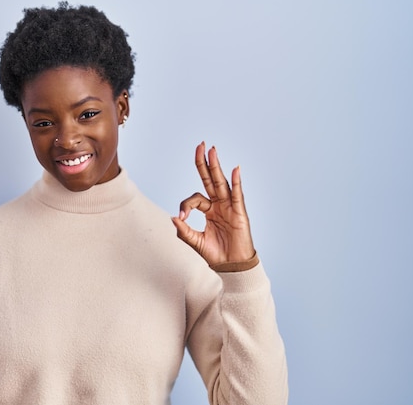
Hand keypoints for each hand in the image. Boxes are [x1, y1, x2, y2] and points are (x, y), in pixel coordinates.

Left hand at [171, 142, 255, 269]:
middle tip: (200, 145)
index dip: (186, 205)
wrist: (231, 267)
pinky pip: (237, 195)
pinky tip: (234, 170)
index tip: (182, 216)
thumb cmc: (216, 254)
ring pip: (221, 183)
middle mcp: (219, 205)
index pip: (195, 198)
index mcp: (209, 210)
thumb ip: (184, 231)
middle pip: (210, 180)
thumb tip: (173, 217)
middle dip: (204, 163)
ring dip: (216, 166)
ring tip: (212, 150)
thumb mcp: (195, 242)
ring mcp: (230, 207)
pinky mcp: (239, 213)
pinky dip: (236, 183)